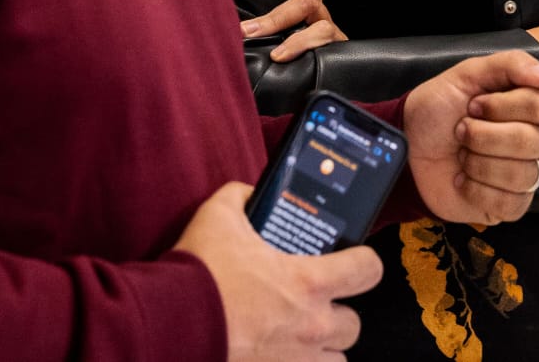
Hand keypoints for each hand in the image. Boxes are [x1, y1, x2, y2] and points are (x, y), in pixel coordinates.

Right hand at [171, 182, 382, 359]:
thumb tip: (253, 194)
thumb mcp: (219, 215)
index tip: (351, 259)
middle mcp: (311, 325)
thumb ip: (242, 196)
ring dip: (324, 347)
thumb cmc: (200, 271)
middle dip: (339, 313)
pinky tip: (281, 352)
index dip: (364, 261)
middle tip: (316, 302)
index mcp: (308, 282)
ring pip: (335, 360)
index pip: (368, 270)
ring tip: (302, 334)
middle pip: (354, 325)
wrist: (169, 322)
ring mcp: (294, 359)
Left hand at [240, 0, 345, 61]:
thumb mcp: (266, 27)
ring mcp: (323, 18)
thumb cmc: (286, 49)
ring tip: (248, 33)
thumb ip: (246, 14)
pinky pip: (321, 33)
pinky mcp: (332, 41)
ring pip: (308, 1)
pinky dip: (298, 42)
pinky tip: (279, 54)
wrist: (321, 82)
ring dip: (276, 17)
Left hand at [404, 50, 538, 223]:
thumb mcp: (468, 74)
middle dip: (483, 136)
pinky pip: (510, 204)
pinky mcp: (510, 204)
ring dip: (478, 163)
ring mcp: (525, 174)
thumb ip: (511, 65)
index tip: (473, 104)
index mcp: (530, 107)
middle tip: (460, 130)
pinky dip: (477, 191)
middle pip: (531, 141)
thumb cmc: (439, 108)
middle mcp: (535, 140)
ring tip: (462, 156)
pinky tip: (463, 180)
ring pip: (521, 174)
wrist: (409, 145)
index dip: (501, 107)